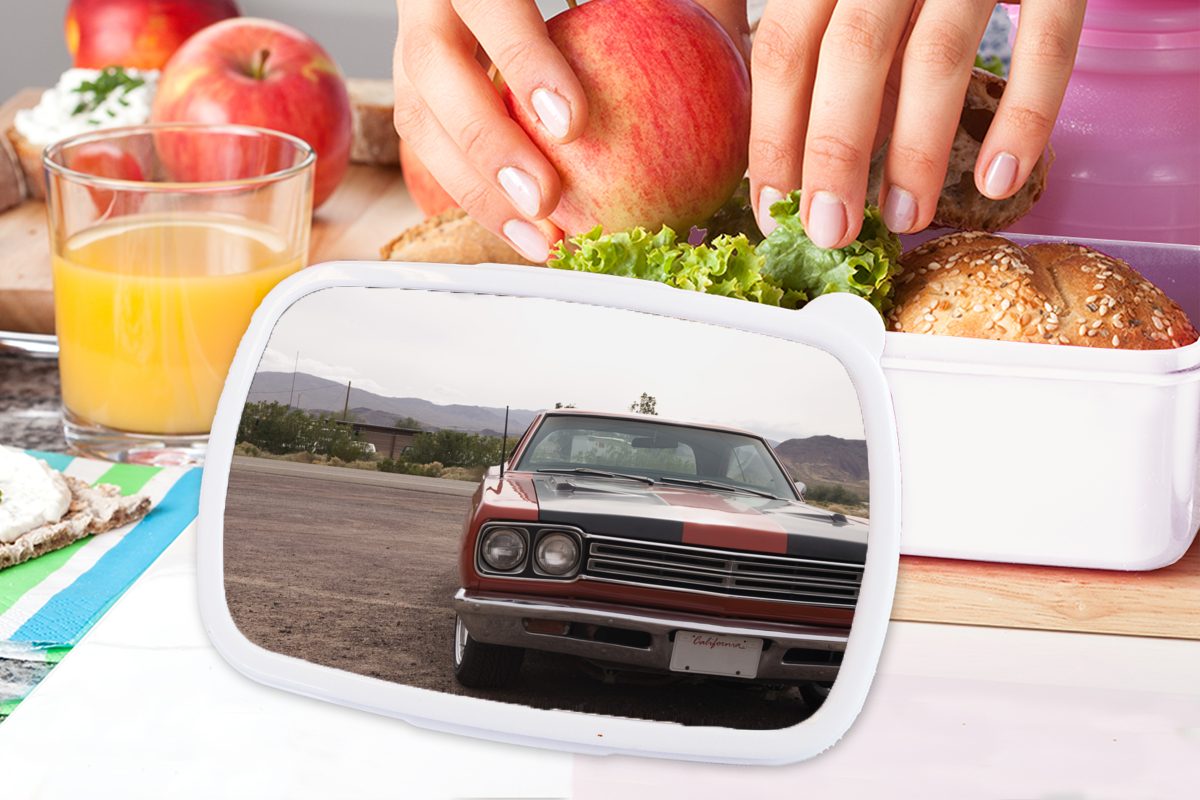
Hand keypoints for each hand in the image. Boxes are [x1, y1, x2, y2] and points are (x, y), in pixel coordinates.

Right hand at [393, 0, 747, 261]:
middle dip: (485, 144)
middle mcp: (434, 0)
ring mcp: (415, 43)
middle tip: (545, 200)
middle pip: (433, 72)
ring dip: (477, 190)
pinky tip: (530, 237)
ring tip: (541, 240)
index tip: (573, 122)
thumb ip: (676, 4)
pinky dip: (477, 196)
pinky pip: (433, 147)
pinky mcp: (420, 87)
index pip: (489, 2)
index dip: (524, 63)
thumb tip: (736, 61)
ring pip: (421, 119)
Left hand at [748, 0, 1084, 246]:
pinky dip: (1025, 117)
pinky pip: (1047, 40)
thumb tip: (754, 122)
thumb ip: (776, 23)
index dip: (773, 135)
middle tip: (833, 232)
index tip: (776, 209)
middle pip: (853, 54)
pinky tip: (998, 182)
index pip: (784, 48)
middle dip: (836, 154)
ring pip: (938, 55)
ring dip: (918, 152)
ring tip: (906, 219)